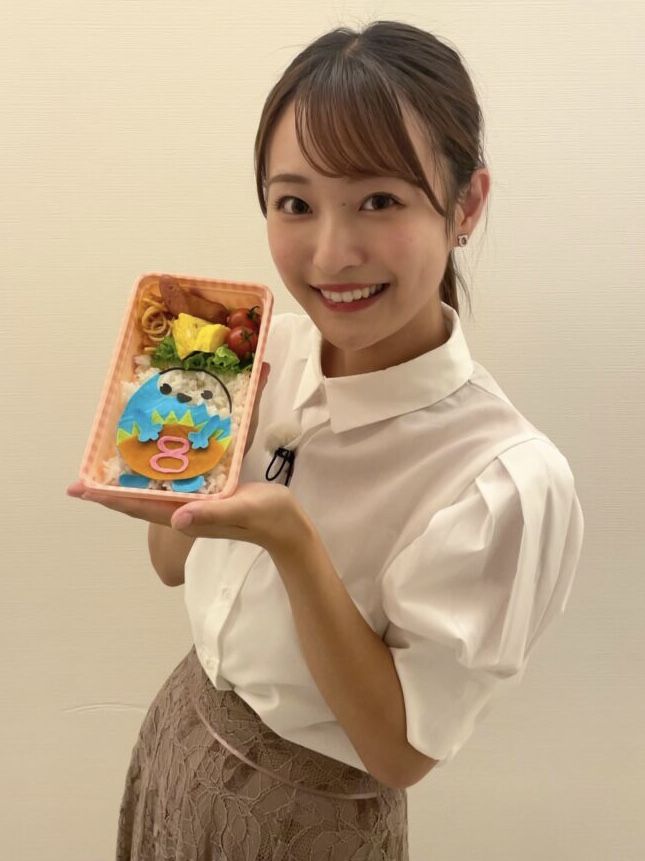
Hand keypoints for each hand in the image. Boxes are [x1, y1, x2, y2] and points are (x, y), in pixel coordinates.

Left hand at [66, 362, 308, 552]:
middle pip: (138, 500)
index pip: (139, 507)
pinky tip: (155, 459)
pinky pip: (174, 484)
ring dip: (131, 480)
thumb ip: (212, 514)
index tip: (80, 488)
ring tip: (111, 460)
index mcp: (187, 515)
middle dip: (110, 488)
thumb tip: (176, 518)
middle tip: (85, 471)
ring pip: (154, 492)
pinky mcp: (207, 496)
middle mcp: (184, 511)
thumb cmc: (268, 517)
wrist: (289, 526)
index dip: (108, 498)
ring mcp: (195, 504)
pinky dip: (158, 473)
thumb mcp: (243, 509)